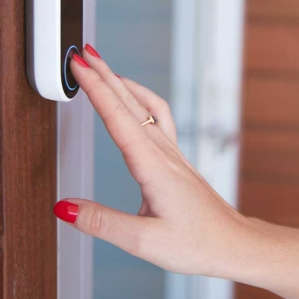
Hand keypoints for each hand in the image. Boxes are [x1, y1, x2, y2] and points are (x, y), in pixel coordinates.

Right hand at [55, 45, 248, 276]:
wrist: (234, 243)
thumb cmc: (198, 244)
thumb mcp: (144, 241)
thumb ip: (102, 223)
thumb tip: (64, 208)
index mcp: (153, 167)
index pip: (118, 118)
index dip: (96, 89)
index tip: (78, 66)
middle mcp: (164, 154)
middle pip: (130, 103)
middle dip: (104, 75)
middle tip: (82, 55)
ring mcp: (174, 154)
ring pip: (145, 107)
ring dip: (122, 84)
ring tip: (103, 68)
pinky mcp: (178, 160)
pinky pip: (159, 118)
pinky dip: (142, 100)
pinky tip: (134, 100)